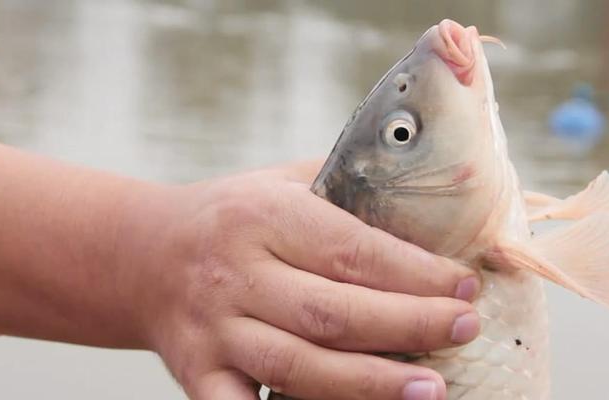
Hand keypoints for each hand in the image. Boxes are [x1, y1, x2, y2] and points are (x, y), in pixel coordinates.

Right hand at [131, 160, 481, 399]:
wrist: (142, 254)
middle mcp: (236, 273)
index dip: (415, 272)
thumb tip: (444, 197)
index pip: (351, 249)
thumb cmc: (235, 216)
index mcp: (264, 215)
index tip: (465, 285)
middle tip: (464, 329)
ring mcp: (214, 330)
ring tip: (430, 391)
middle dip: (406, 324)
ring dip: (366, 383)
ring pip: (295, 365)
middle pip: (330, 311)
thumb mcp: (285, 180)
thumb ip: (352, 186)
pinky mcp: (197, 373)